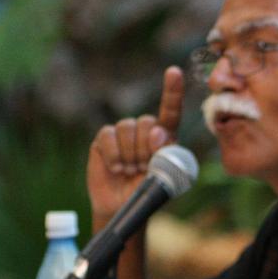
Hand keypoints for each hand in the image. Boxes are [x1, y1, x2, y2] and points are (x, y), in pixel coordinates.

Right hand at [87, 66, 184, 219]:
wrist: (122, 206)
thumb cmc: (148, 191)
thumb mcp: (165, 176)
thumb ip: (164, 153)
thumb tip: (157, 130)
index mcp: (165, 136)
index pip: (170, 111)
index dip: (172, 91)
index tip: (174, 72)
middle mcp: (144, 130)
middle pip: (147, 123)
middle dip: (146, 149)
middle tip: (143, 168)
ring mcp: (123, 133)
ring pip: (128, 128)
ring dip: (130, 154)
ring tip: (130, 170)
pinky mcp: (104, 139)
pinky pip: (109, 136)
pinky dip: (113, 154)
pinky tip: (116, 167)